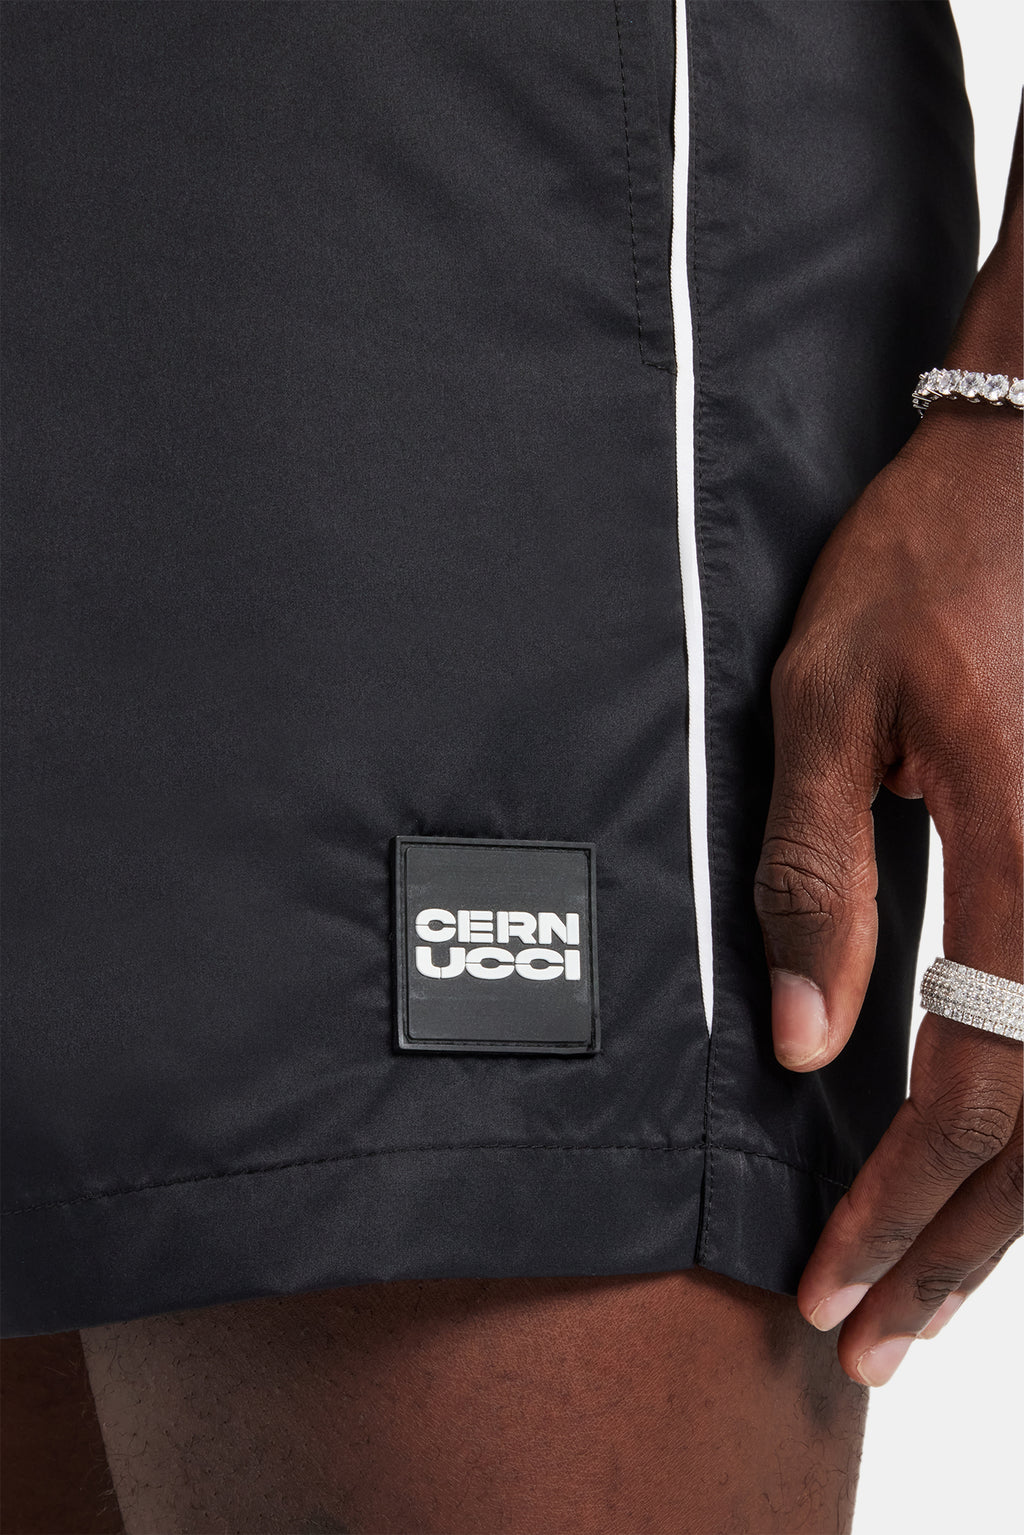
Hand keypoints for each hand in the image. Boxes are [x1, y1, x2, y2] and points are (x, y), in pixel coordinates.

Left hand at [754, 401, 1022, 1385]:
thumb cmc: (926, 564)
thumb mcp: (831, 701)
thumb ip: (817, 873)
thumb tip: (811, 1043)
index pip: (971, 1090)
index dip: (899, 1204)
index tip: (826, 1283)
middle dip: (959, 1248)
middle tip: (872, 1335)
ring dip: (1016, 1212)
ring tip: (930, 1291)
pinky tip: (1001, 1168)